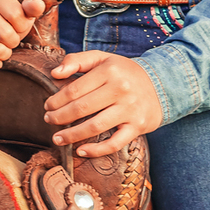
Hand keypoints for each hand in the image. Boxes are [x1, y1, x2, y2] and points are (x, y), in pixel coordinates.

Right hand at [0, 0, 45, 71]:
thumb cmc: (4, 15)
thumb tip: (38, 6)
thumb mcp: (19, 7)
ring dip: (4, 54)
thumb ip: (31, 7)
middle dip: (13, 42)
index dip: (23, 26)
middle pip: (6, 35)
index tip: (18, 26)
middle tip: (9, 39)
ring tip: (0, 46)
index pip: (16, 16)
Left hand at [43, 51, 163, 158]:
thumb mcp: (102, 59)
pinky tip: (80, 151)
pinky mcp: (137, 126)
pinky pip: (114, 143)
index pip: (75, 89)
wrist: (161, 84)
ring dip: (72, 135)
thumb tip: (54, 74)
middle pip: (81, 108)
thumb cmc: (124, 73)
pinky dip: (97, 150)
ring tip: (57, 138)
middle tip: (49, 120)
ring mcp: (130, 109)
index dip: (56, 100)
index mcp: (109, 71)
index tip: (48, 106)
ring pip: (94, 127)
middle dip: (60, 117)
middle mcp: (121, 89)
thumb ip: (77, 60)